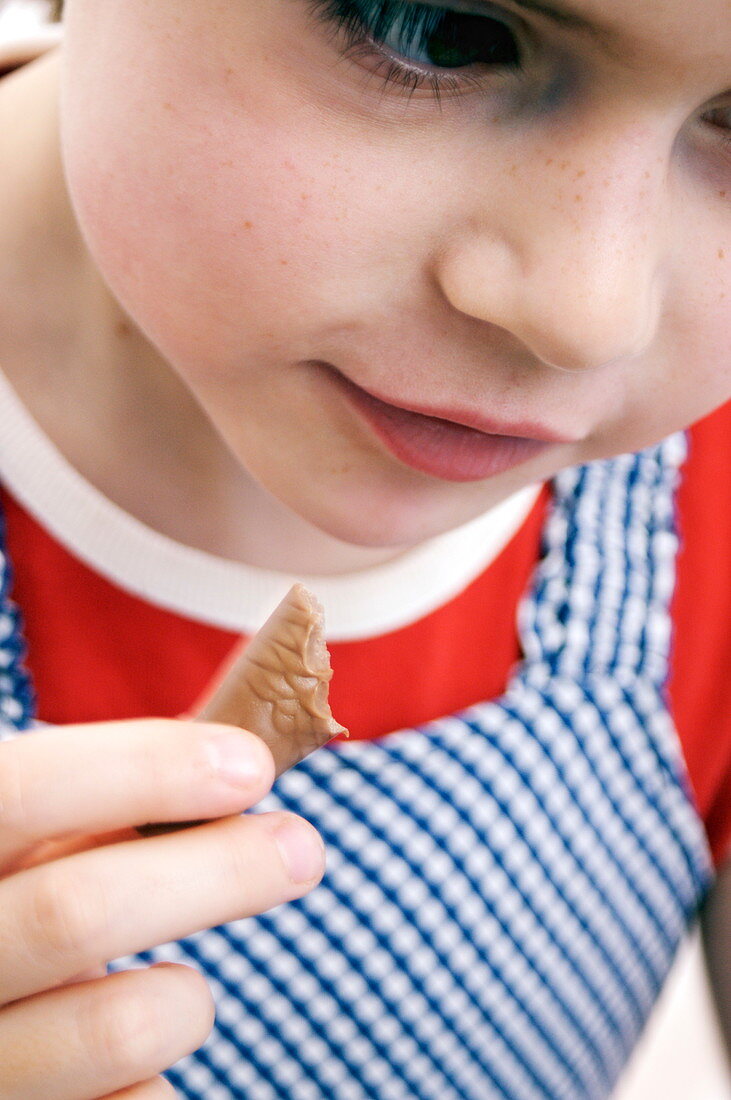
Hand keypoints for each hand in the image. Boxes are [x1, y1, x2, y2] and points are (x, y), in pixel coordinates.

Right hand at [0, 718, 324, 1098]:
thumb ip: (103, 806)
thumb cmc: (18, 910)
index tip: (252, 766)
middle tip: (301, 849)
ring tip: (180, 985)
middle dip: (218, 872)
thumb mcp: (31, 848)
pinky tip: (131, 1055)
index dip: (144, 769)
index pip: (23, 791)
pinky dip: (158, 1075)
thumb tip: (245, 763)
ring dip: (186, 997)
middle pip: (79, 911)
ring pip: (118, 1029)